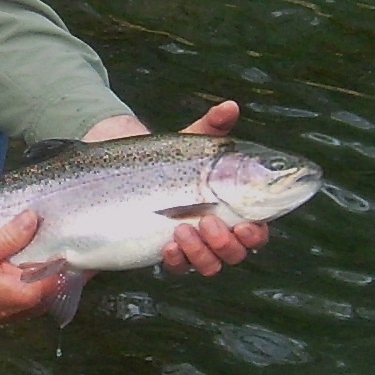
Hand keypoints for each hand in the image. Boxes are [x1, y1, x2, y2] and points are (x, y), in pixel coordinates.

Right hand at [0, 211, 73, 340]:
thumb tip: (33, 217)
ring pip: (54, 277)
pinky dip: (41, 266)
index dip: (74, 244)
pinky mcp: (23, 306)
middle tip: (62, 221)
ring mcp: (31, 307)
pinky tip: (32, 248)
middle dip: (65, 248)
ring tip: (48, 230)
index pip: (69, 267)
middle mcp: (37, 303)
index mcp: (31, 292)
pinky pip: (42, 282)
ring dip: (52, 257)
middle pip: (65, 272)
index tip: (75, 223)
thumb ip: (7, 237)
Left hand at [77, 101, 269, 275]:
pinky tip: (168, 246)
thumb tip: (230, 107)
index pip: (256, 230)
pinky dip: (177, 260)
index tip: (246, 224)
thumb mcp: (189, 140)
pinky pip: (178, 267)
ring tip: (183, 230)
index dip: (257, 234)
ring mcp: (191, 244)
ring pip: (209, 265)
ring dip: (202, 253)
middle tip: (210, 223)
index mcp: (231, 207)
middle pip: (236, 253)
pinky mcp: (164, 251)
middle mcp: (215, 230)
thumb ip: (212, 125)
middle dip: (228, 244)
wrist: (118, 166)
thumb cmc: (165, 155)